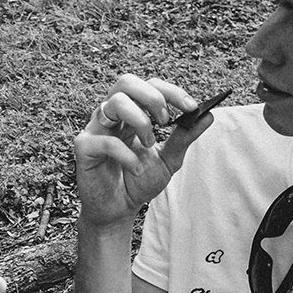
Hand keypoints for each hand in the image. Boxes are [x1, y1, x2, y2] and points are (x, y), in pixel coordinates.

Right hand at [72, 74, 213, 226]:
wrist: (119, 211)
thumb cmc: (138, 183)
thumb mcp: (168, 160)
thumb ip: (184, 137)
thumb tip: (207, 115)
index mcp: (130, 113)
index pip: (148, 86)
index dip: (171, 91)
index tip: (192, 107)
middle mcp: (112, 116)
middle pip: (126, 82)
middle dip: (152, 97)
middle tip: (166, 121)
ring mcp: (96, 130)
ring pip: (115, 102)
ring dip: (140, 121)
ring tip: (149, 144)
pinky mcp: (85, 148)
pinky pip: (105, 141)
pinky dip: (127, 155)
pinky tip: (136, 169)